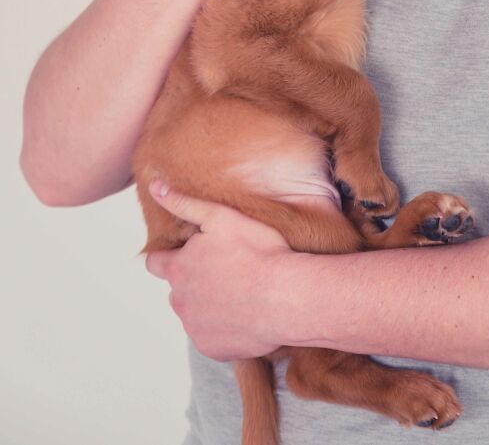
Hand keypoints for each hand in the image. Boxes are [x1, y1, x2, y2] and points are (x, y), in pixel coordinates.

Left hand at [144, 182, 296, 360]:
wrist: (287, 296)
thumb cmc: (258, 253)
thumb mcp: (220, 217)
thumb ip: (184, 203)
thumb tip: (155, 186)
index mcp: (178, 269)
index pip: (154, 263)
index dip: (168, 257)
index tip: (188, 254)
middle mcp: (179, 302)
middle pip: (177, 289)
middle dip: (193, 280)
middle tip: (226, 270)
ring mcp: (195, 328)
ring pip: (194, 313)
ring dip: (208, 304)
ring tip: (239, 291)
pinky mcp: (212, 349)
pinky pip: (212, 336)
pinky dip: (224, 327)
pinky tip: (246, 313)